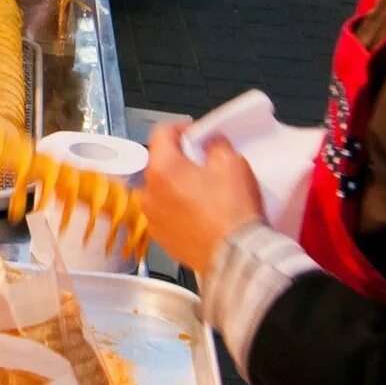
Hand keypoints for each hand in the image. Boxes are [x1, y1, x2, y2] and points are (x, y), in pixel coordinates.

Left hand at [142, 123, 267, 274]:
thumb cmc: (233, 209)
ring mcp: (152, 218)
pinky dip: (178, 209)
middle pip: (160, 164)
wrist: (236, 257)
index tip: (197, 132)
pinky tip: (199, 214)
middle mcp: (148, 193)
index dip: (181, 127)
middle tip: (204, 163)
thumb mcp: (232, 163)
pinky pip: (166, 214)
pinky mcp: (161, 238)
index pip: (161, 133)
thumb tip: (209, 142)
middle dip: (180, 160)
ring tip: (203, 191)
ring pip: (162, 190)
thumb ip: (215, 144)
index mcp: (161, 169)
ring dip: (177, 186)